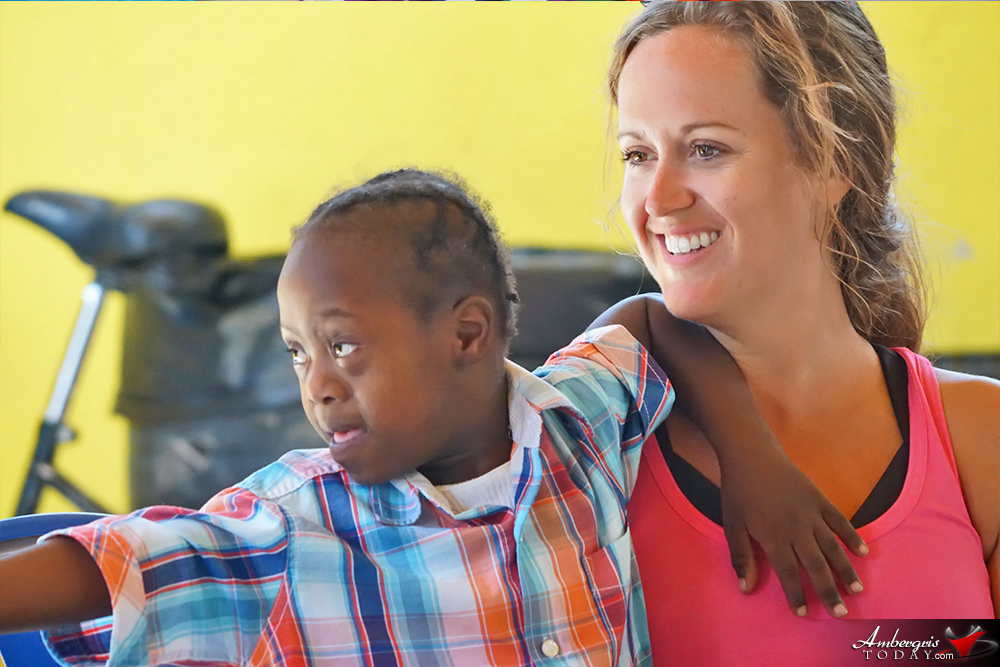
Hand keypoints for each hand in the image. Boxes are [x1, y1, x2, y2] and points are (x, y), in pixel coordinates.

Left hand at [719, 452, 867, 618]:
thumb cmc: (739, 492)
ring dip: (846, 569)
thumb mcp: (731, 525)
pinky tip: (863, 552)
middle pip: (816, 566)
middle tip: (841, 614)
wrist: (752, 455)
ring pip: (833, 547)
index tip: (804, 613)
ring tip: (857, 590)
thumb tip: (745, 589)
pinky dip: (852, 537)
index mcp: (774, 537)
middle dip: (829, 591)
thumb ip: (741, 558)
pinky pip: (840, 521)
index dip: (797, 594)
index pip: (789, 573)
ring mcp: (812, 513)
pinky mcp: (820, 499)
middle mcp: (797, 529)